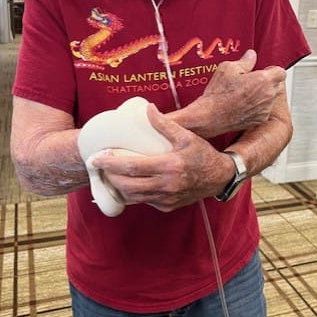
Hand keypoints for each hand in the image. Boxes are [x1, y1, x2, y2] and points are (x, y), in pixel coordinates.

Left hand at [90, 104, 232, 211]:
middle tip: (101, 166)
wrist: (220, 177)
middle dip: (109, 176)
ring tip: (110, 174)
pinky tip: (128, 183)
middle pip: (127, 185)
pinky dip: (133, 194)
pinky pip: (144, 202)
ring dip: (118, 187)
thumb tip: (147, 109)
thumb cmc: (202, 154)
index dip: (110, 162)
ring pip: (133, 198)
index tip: (96, 157)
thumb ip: (164, 124)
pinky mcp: (167, 206)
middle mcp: (166, 185)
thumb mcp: (186, 136)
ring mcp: (166, 199)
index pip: (132, 166)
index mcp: (169, 166)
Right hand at [179, 49, 286, 137]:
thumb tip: (251, 56)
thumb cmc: (218, 94)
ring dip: (262, 94)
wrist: (210, 116)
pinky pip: (264, 109)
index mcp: (263, 80)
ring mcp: (265, 109)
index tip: (264, 71)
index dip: (272, 70)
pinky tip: (243, 103)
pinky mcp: (260, 119)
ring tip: (244, 93)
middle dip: (266, 82)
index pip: (280, 72)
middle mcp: (267, 95)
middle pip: (276, 85)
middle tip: (251, 81)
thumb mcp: (228, 68)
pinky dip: (257, 106)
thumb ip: (245, 61)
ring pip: (270, 97)